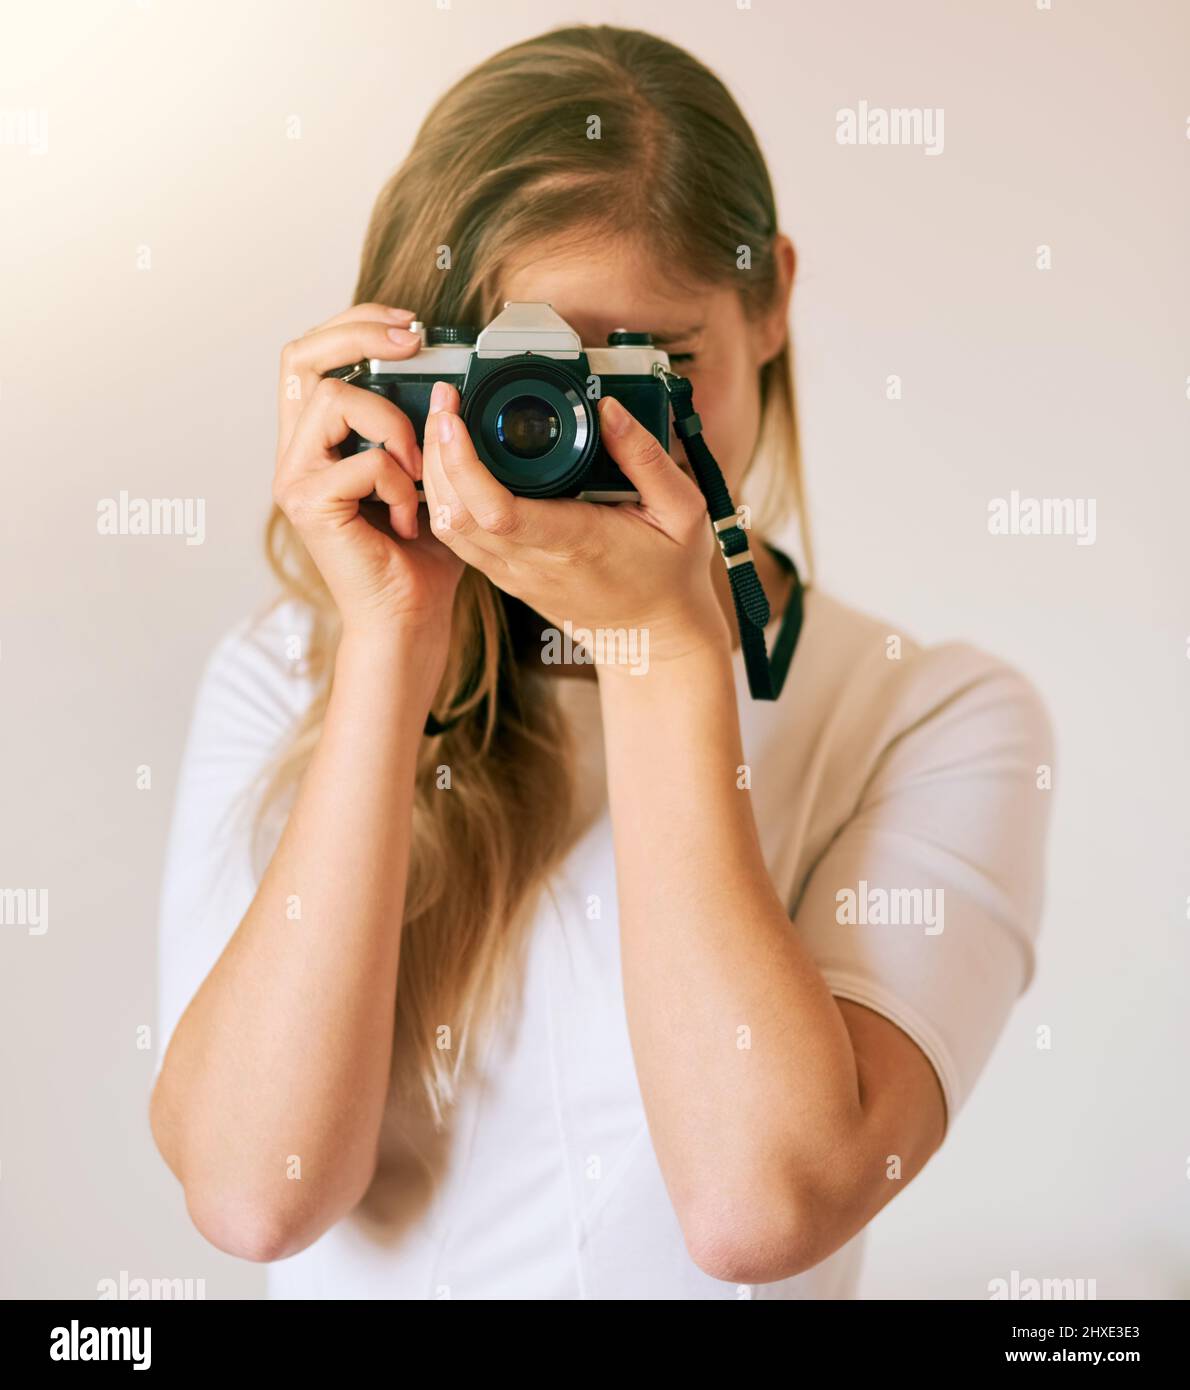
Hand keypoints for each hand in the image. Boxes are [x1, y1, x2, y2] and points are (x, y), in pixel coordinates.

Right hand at [272, 304, 463, 644]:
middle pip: (300, 356)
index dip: (353, 325)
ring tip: (418, 473)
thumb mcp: (427, 473)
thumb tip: (442, 378)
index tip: (409, 325)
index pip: (311, 356)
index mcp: (318, 440)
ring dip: (393, 426)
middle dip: (360, 334)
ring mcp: (295, 479)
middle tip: (414, 340)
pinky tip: (411, 516)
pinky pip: (363, 461)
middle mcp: (295, 454)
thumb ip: (423, 427)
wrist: (411, 618)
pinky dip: (400, 482)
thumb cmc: (420, 554)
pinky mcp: (308, 505)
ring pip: (334, 399)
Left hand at [420, 383, 729, 669]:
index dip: (462, 462)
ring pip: (445, 526)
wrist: (653, 639)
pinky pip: (456, 537)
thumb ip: (647, 457)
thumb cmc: (670, 576)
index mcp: (573, 542)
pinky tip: (451, 462)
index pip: (496, 509)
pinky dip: (443, 496)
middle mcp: (531, 562)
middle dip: (437, 451)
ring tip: (444, 422)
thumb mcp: (682, 511)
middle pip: (454, 511)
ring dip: (433, 473)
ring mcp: (512, 574)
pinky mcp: (505, 576)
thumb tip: (608, 408)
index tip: (453, 416)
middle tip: (445, 399)